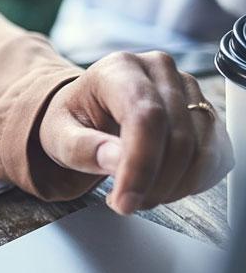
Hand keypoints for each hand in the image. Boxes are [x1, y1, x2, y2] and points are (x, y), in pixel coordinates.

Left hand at [38, 51, 232, 213]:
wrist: (87, 110)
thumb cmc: (72, 120)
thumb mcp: (58, 135)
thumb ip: (82, 148)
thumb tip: (115, 160)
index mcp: (119, 69)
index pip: (145, 117)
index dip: (140, 165)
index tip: (125, 201)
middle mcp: (159, 71)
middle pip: (177, 135)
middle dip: (154, 182)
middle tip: (126, 203)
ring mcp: (187, 88)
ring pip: (201, 146)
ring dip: (174, 185)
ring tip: (140, 194)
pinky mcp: (202, 109)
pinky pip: (213, 152)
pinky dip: (191, 179)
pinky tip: (163, 187)